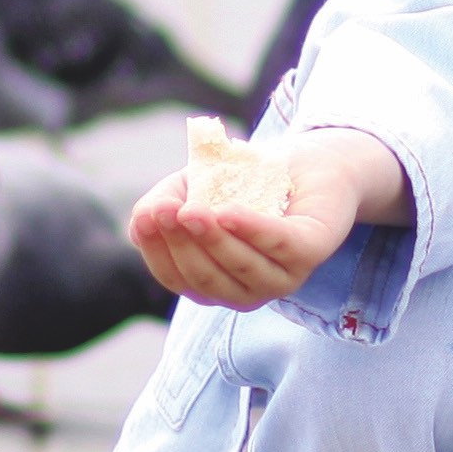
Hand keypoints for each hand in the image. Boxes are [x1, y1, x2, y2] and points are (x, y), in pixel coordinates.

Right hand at [130, 129, 402, 309]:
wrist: (310, 162)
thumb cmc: (247, 181)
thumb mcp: (194, 188)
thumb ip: (165, 204)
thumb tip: (140, 222)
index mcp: (215, 281)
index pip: (177, 278)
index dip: (158, 251)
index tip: (146, 215)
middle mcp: (247, 289)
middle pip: (205, 279)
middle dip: (181, 244)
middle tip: (165, 209)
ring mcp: (282, 276)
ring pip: (240, 269)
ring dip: (212, 241)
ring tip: (192, 210)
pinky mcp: (312, 252)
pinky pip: (277, 246)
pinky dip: (251, 230)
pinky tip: (229, 212)